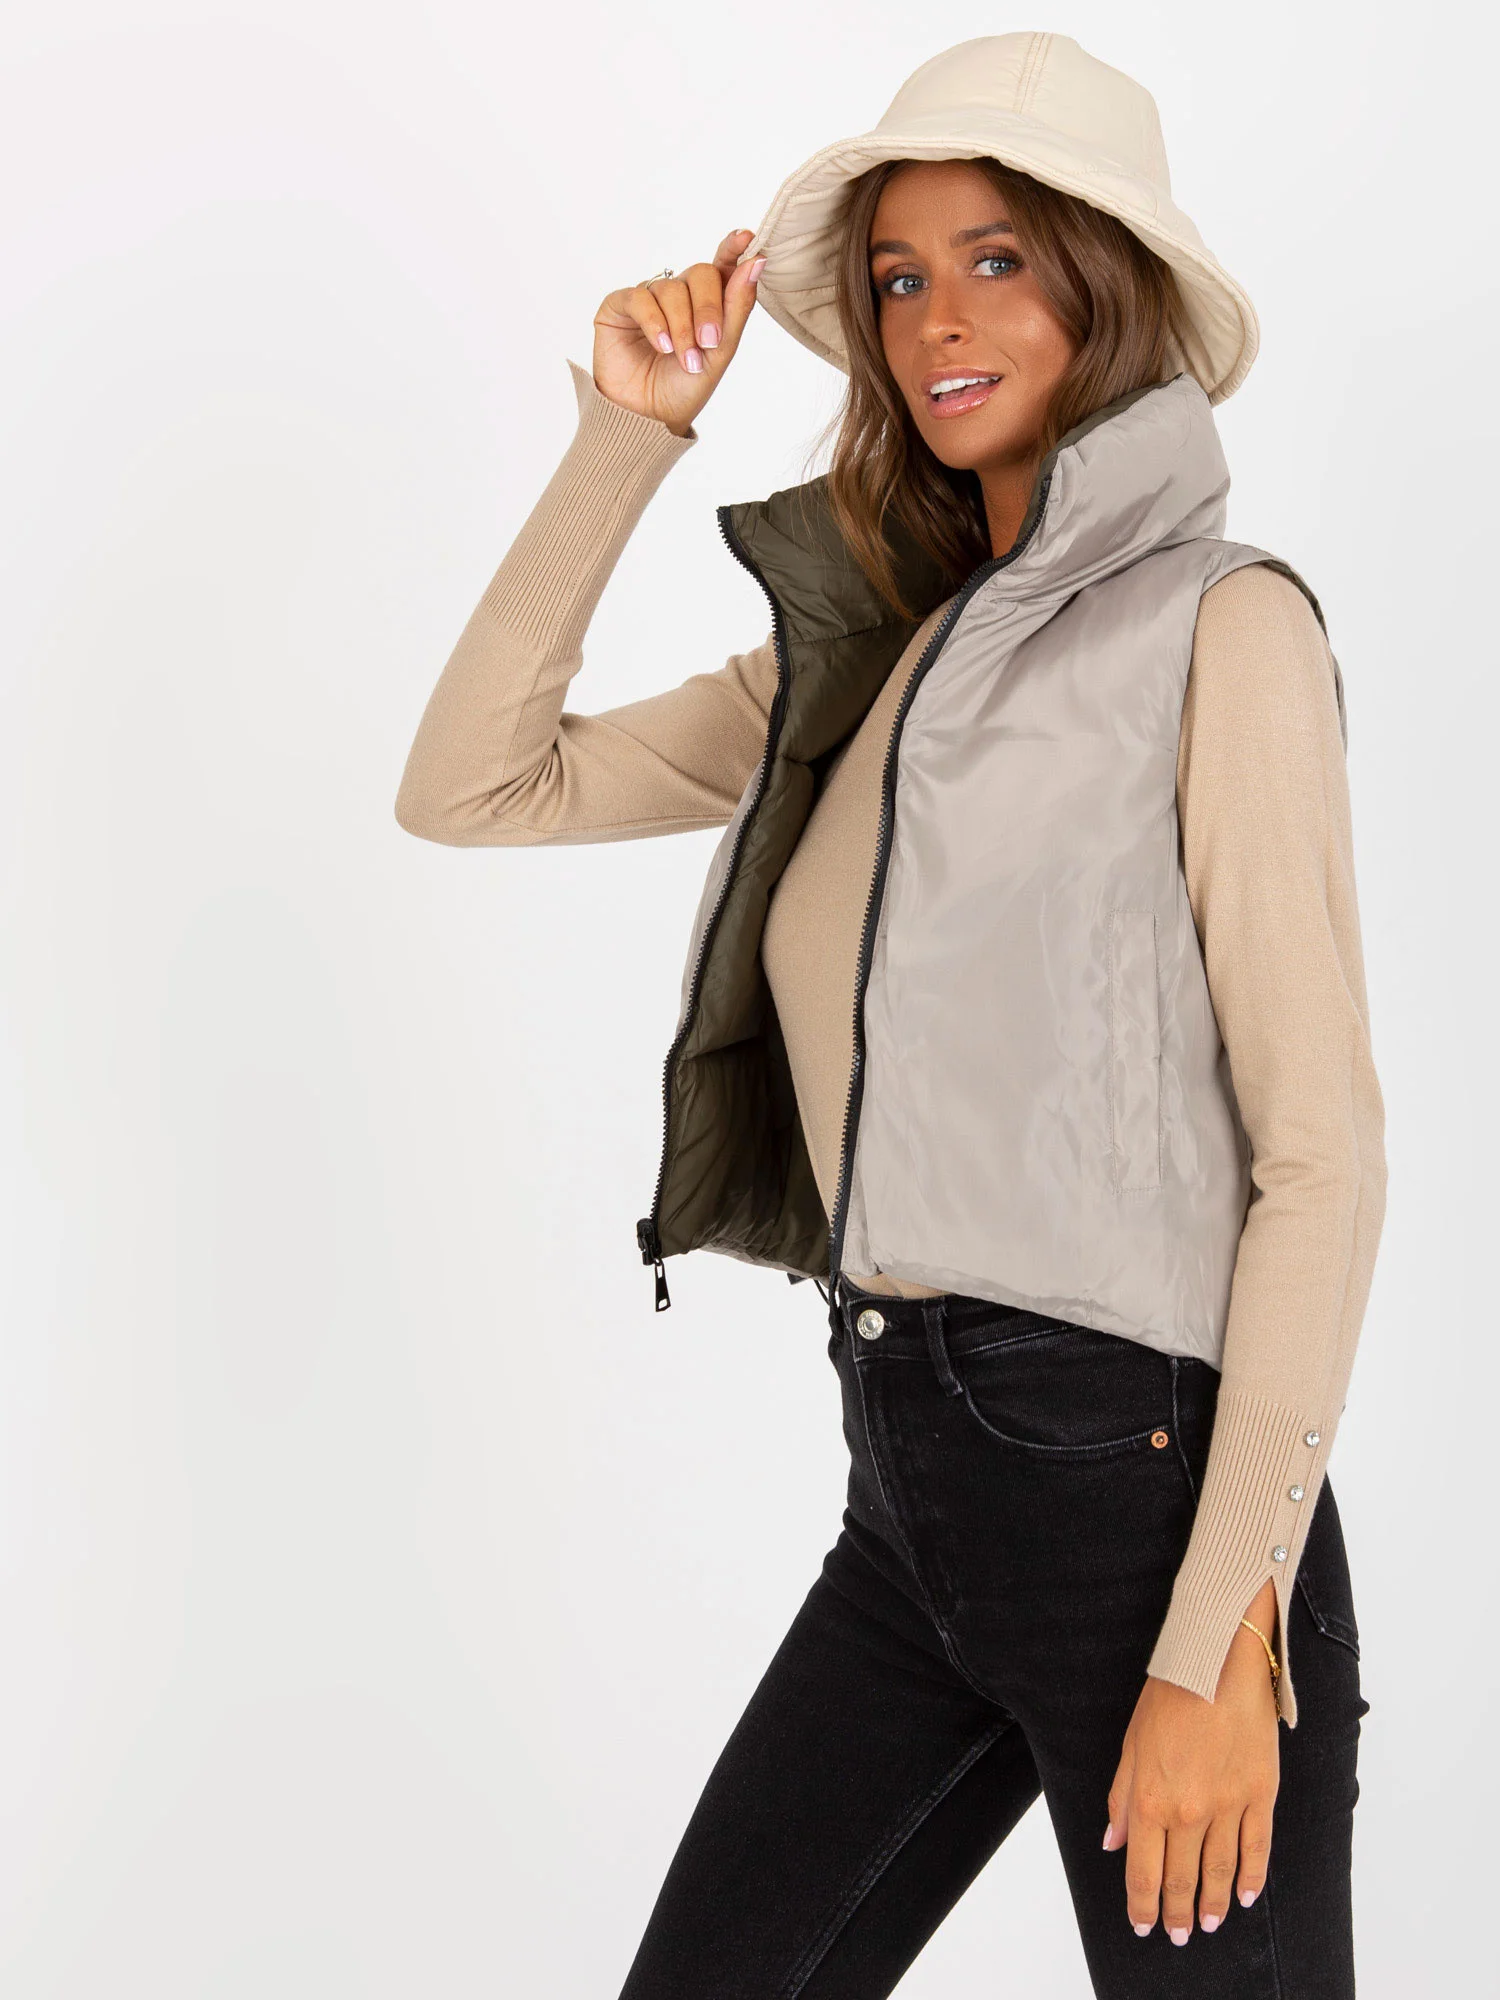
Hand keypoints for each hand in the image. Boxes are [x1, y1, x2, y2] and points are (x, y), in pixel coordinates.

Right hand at [592, 229, 765, 437]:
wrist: (647, 419)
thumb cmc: (683, 389)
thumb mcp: (720, 352)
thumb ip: (737, 307)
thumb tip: (755, 261)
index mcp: (705, 304)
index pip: (721, 267)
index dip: (733, 249)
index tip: (746, 238)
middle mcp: (677, 296)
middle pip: (700, 274)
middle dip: (709, 309)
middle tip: (709, 343)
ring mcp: (648, 299)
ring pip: (671, 289)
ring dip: (682, 327)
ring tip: (683, 358)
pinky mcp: (619, 307)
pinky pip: (640, 297)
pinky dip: (654, 322)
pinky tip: (661, 346)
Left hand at [1104, 1581, 1280, 1945]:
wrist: (1217, 1661)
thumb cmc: (1168, 1695)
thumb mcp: (1131, 1744)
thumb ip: (1121, 1797)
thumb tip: (1113, 1841)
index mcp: (1149, 1800)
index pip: (1143, 1871)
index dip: (1141, 1904)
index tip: (1142, 1924)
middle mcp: (1188, 1811)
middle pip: (1181, 1878)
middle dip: (1177, 1913)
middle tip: (1179, 1935)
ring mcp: (1228, 1806)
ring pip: (1221, 1872)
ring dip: (1215, 1904)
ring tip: (1210, 1924)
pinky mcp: (1260, 1794)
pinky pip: (1257, 1848)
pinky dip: (1253, 1878)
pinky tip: (1248, 1896)